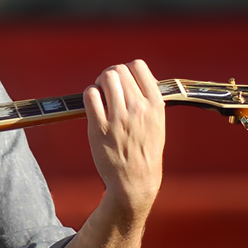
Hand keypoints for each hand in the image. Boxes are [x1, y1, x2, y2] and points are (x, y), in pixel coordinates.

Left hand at [81, 60, 165, 215]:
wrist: (135, 181)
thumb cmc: (145, 152)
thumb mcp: (157, 123)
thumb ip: (148, 100)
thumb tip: (132, 79)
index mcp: (155, 105)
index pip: (138, 66)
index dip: (127, 69)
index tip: (123, 79)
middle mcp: (138, 108)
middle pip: (118, 70)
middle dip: (110, 75)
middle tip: (107, 87)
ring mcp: (118, 117)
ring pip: (105, 78)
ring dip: (99, 83)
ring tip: (100, 94)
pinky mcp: (99, 127)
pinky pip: (90, 95)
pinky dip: (90, 94)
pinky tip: (94, 104)